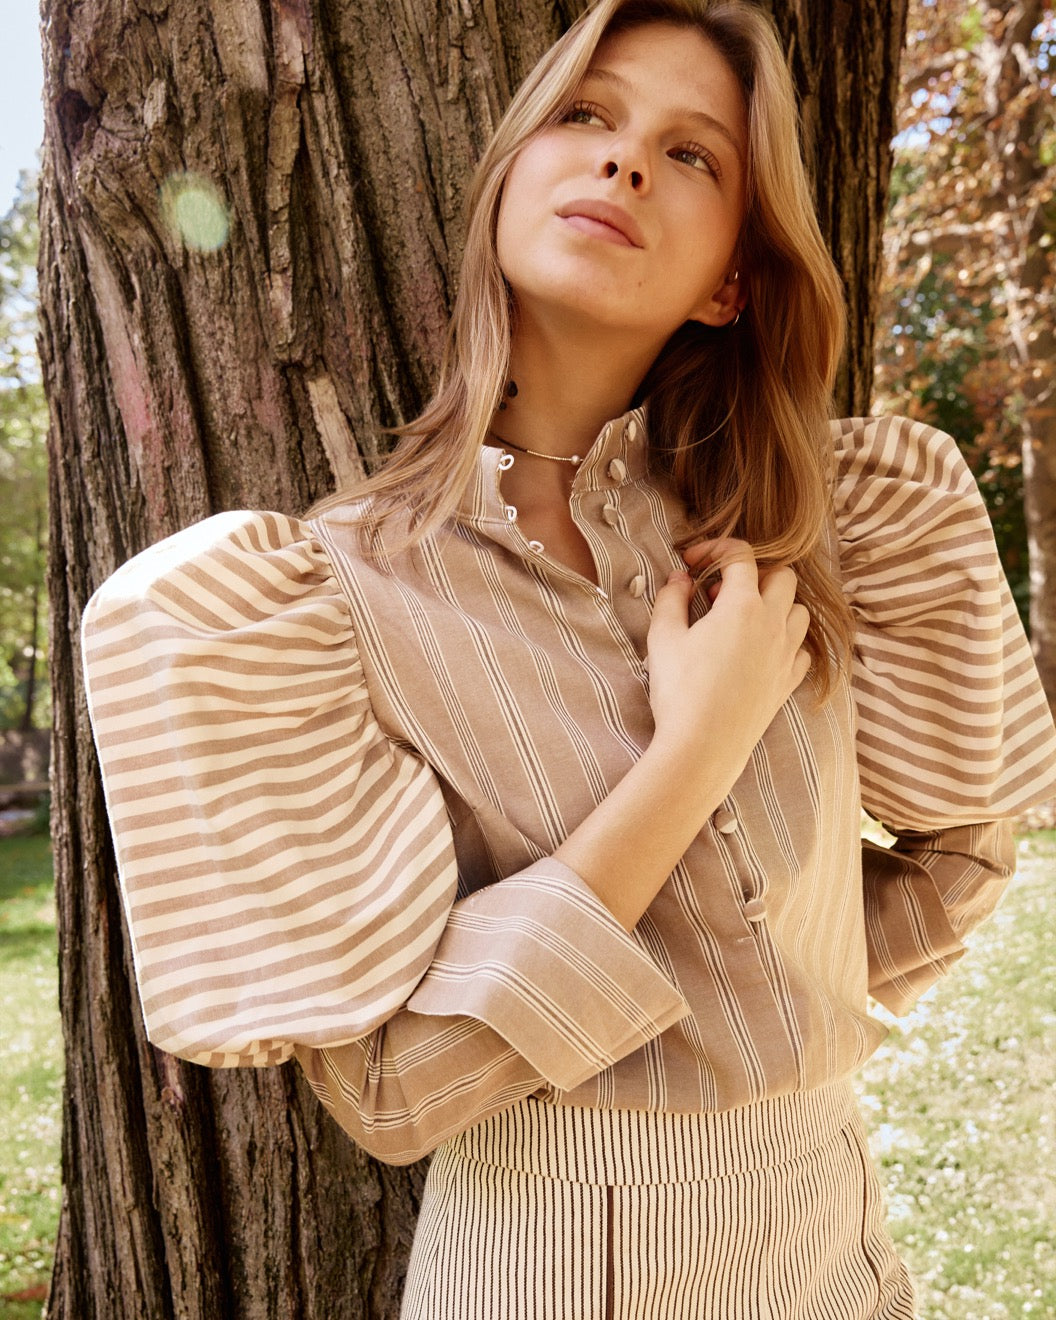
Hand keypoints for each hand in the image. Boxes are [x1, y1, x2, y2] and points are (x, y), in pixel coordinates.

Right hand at [646, 538, 810, 797]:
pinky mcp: (789, 682)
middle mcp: (773, 624)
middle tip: (720, 590)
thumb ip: (671, 598)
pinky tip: (760, 651)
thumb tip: (680, 579)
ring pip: (799, 610)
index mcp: (742, 605)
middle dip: (754, 573)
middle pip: (783, 576)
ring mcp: (786, 654)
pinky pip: (802, 649)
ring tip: (742, 619)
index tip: (692, 562)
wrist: (703, 747)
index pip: (741, 555)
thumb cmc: (680, 691)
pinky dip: (786, 641)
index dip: (715, 548)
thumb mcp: (663, 638)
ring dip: (776, 604)